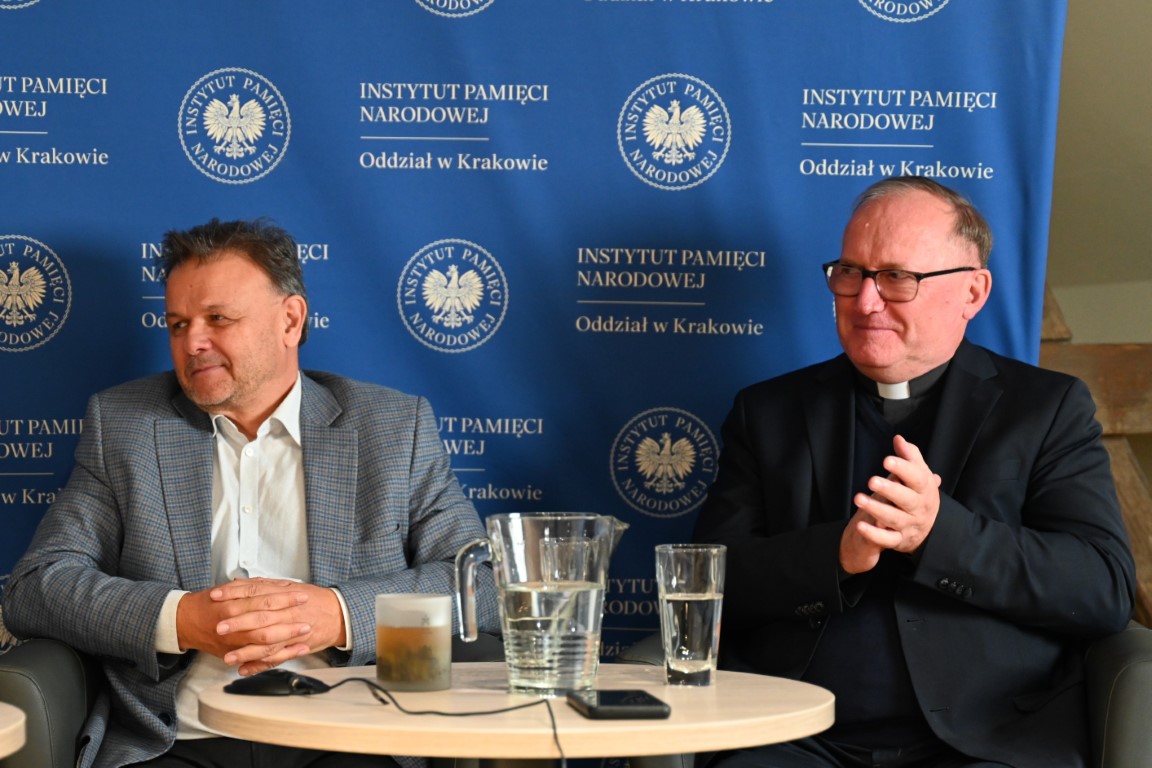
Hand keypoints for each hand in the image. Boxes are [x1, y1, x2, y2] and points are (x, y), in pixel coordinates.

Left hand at [176, 577, 346, 674]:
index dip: (234, 594)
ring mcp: (292, 631)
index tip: (216, 597)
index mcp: (284, 594)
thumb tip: (238, 583)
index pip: (255, 592)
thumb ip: (263, 585)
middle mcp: (288, 612)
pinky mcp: (296, 647)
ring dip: (246, 651)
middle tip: (219, 627)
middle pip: (261, 617)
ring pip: (268, 642)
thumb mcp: (289, 586)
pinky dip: (260, 665)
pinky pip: (277, 658)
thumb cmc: (312, 600)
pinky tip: (244, 669)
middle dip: (239, 623)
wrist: (338, 614)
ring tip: (227, 657)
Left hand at [839, 435, 941, 573]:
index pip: (917, 478)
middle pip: (906, 500)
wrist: (926, 526)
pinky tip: (859, 525)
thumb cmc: (917, 493)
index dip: (903, 469)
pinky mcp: (899, 540)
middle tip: (871, 481)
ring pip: (894, 518)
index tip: (887, 460)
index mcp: (925, 490)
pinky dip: (874, 534)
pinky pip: (887, 539)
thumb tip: (898, 439)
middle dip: (889, 490)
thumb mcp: (918, 475)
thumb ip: (909, 456)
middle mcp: (919, 508)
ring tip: (858, 498)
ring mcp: (910, 525)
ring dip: (876, 509)